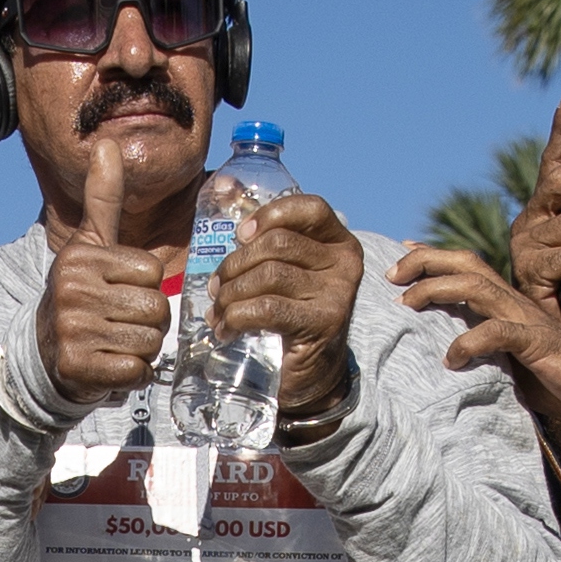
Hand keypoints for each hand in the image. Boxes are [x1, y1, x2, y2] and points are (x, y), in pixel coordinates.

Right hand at [35, 135, 176, 404]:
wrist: (44, 355)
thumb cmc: (82, 293)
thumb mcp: (90, 243)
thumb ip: (103, 196)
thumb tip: (106, 141)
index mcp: (80, 257)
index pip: (153, 273)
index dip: (146, 288)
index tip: (120, 293)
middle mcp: (72, 290)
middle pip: (156, 309)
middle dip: (148, 322)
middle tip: (119, 323)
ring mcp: (72, 330)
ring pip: (149, 341)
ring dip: (142, 349)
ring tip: (115, 343)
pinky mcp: (77, 366)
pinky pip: (136, 371)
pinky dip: (132, 375)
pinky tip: (110, 366)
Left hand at [210, 194, 360, 411]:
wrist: (311, 373)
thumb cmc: (290, 314)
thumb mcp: (282, 271)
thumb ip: (263, 237)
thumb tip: (222, 187)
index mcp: (338, 241)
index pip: (309, 208)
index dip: (271, 214)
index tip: (241, 234)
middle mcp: (344, 263)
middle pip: (278, 243)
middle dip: (236, 264)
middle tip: (216, 288)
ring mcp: (337, 294)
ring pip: (268, 275)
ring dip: (231, 294)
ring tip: (219, 311)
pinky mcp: (322, 323)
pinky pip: (268, 308)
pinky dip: (237, 316)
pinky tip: (227, 329)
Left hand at [389, 241, 560, 430]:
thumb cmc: (558, 373)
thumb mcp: (512, 356)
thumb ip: (486, 347)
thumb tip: (449, 355)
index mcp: (508, 302)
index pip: (468, 266)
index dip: (434, 255)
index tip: (401, 254)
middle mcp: (514, 302)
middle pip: (466, 264)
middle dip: (425, 262)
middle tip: (391, 276)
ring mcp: (526, 319)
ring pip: (476, 288)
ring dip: (437, 291)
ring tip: (408, 305)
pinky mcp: (537, 342)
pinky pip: (498, 333)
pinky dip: (470, 342)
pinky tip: (452, 358)